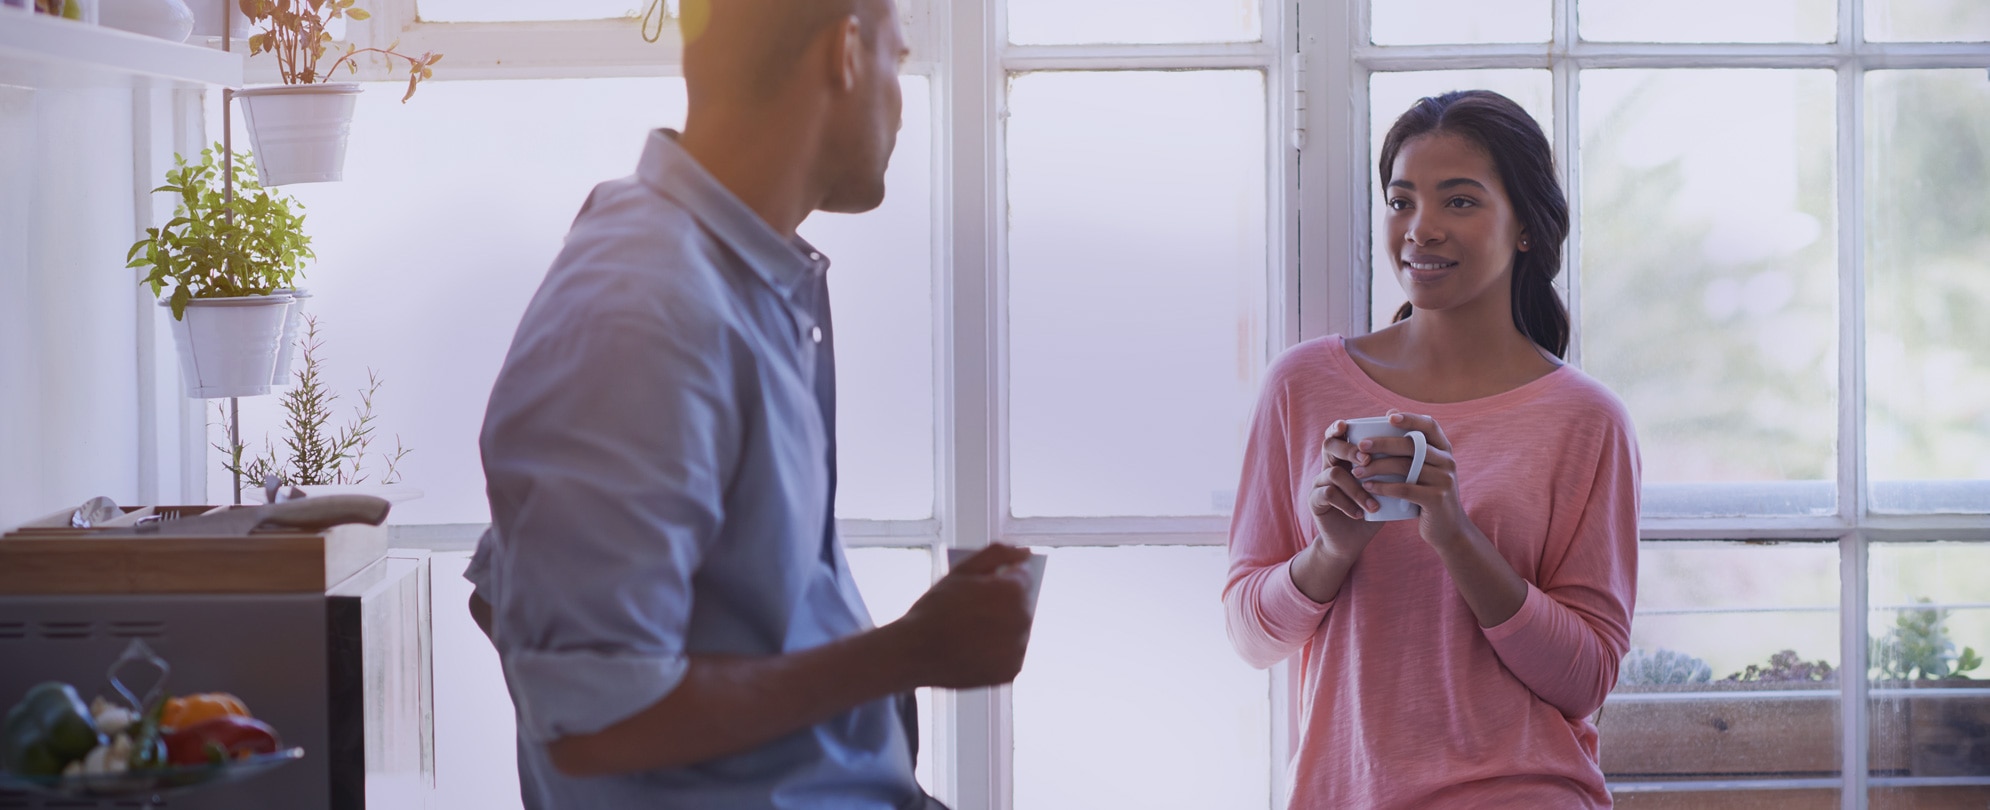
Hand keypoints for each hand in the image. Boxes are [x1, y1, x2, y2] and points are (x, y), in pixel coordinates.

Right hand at [887, 544, 1035, 688]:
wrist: (915, 651)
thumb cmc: (935, 608)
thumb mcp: (961, 570)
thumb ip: (997, 553)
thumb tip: (1025, 552)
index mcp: (1013, 591)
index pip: (1023, 577)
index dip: (1000, 580)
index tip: (979, 590)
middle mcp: (1022, 620)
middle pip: (1022, 604)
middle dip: (1003, 604)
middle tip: (971, 612)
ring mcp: (1018, 648)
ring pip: (1018, 630)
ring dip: (1003, 628)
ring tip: (972, 632)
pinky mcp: (1011, 671)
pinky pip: (1012, 654)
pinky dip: (998, 652)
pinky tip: (975, 648)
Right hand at [1307, 420, 1386, 560]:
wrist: (1354, 542)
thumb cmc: (1373, 510)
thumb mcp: (1385, 487)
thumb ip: (1395, 466)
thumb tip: (1419, 441)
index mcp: (1344, 459)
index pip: (1337, 436)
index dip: (1338, 427)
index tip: (1347, 425)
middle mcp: (1328, 466)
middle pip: (1329, 446)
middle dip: (1349, 450)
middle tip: (1367, 459)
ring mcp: (1319, 483)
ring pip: (1333, 473)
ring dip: (1356, 488)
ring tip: (1372, 504)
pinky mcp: (1314, 501)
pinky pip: (1328, 494)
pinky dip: (1347, 503)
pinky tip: (1359, 514)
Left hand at [1352, 411, 1468, 548]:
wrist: (1448, 530)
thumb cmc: (1428, 493)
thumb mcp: (1426, 468)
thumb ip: (1412, 446)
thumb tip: (1390, 411)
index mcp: (1444, 450)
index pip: (1430, 426)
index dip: (1411, 418)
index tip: (1388, 417)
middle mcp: (1447, 461)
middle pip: (1412, 445)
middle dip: (1383, 443)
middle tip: (1360, 446)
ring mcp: (1444, 480)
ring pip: (1405, 466)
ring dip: (1377, 467)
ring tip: (1357, 471)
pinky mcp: (1436, 499)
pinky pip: (1405, 489)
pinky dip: (1383, 487)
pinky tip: (1368, 487)